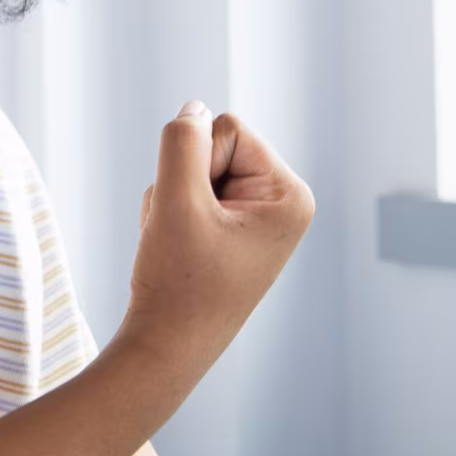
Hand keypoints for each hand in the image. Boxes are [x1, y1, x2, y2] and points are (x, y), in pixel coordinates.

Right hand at [118, 100, 315, 374]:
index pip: (227, 129)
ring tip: (178, 246)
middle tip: (182, 234)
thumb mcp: (176, 201)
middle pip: (213, 147)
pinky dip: (170, 216)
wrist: (165, 348)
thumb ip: (183, 142)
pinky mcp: (234, 230)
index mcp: (290, 196)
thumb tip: (194, 107)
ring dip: (171, 201)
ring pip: (193, 171)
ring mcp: (259, 219)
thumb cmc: (177, 283)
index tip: (194, 216)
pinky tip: (176, 251)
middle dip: (181, 183)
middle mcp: (284, 203)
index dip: (193, 162)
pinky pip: (189, 194)